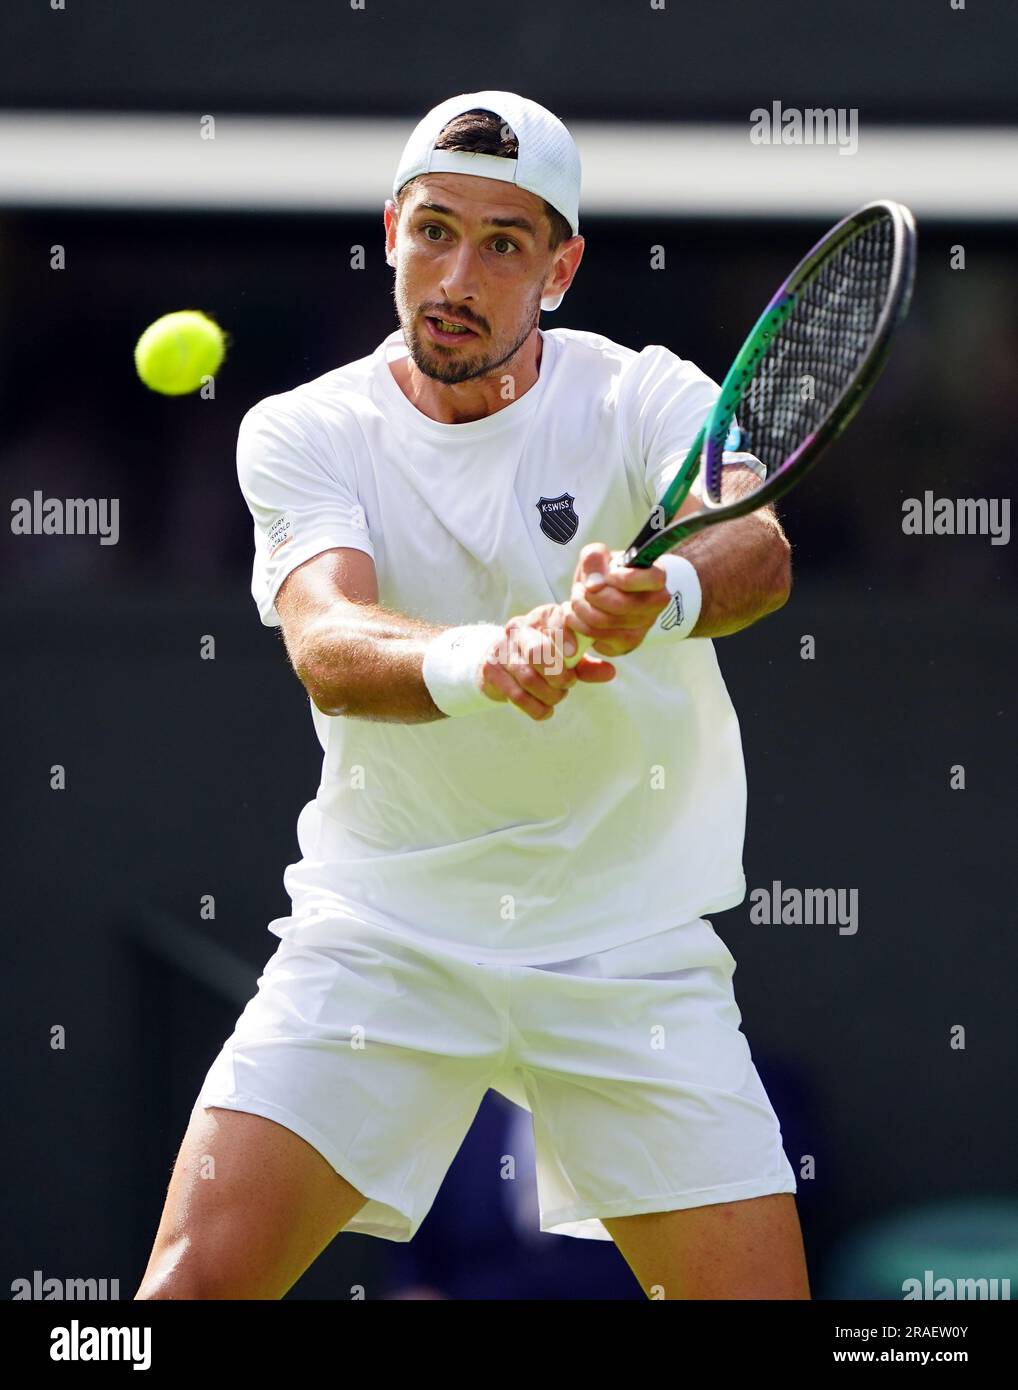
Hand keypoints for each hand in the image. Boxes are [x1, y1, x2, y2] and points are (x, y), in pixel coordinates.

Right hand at [477, 606, 578, 720]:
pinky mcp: (491, 670)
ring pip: (528, 677)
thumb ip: (587, 665)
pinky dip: (536, 708)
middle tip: (569, 684)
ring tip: (557, 697)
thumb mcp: (567, 658)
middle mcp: (519, 628)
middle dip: (557, 675)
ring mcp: (501, 648)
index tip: (573, 653)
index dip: (566, 637)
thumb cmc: (542, 658)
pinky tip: (545, 711)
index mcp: (542, 617)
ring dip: (549, 695)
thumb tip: (611, 672)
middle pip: (537, 652)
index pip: (555, 621)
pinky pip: (516, 695)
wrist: (499, 663)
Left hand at [565, 543, 671, 657]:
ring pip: (605, 623)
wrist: (602, 596)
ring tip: (576, 601)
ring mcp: (643, 627)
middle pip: (620, 604)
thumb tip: (594, 585)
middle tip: (581, 589)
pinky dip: (579, 626)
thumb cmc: (604, 574)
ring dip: (580, 610)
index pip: (653, 579)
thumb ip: (594, 559)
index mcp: (654, 577)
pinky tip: (576, 617)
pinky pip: (598, 638)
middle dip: (591, 595)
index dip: (626, 578)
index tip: (608, 576)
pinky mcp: (626, 645)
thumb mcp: (598, 557)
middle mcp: (654, 604)